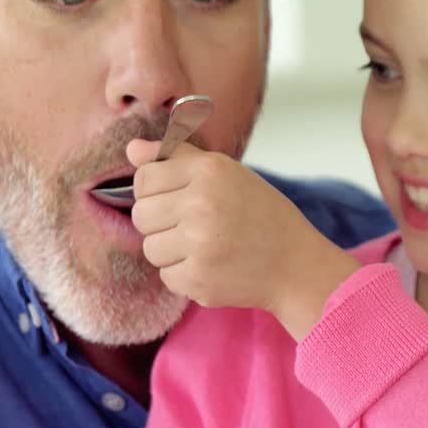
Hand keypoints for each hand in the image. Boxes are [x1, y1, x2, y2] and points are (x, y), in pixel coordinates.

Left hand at [128, 140, 360, 339]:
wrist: (296, 264)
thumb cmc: (260, 214)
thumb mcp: (226, 173)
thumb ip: (177, 157)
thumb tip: (132, 149)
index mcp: (209, 170)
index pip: (144, 179)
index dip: (155, 192)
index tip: (177, 200)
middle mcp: (202, 203)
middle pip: (141, 215)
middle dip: (161, 223)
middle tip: (194, 226)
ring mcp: (199, 243)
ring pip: (151, 248)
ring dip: (172, 251)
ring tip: (205, 247)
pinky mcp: (198, 279)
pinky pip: (166, 276)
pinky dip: (185, 275)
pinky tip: (213, 266)